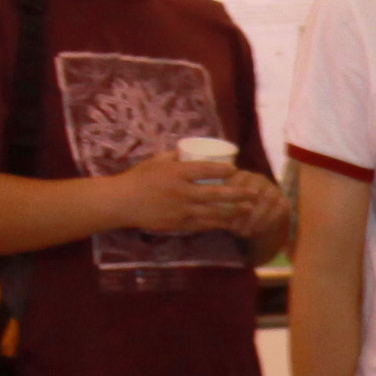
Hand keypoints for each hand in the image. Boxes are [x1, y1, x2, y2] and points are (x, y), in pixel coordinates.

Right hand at [106, 150, 255, 235]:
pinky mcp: (178, 224)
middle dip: (238, 194)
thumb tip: (191, 151)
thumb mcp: (156, 161)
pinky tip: (229, 222)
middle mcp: (182, 192)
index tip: (236, 170)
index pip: (206, 170)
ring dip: (233, 211)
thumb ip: (175, 156)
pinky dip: (217, 223)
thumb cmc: (138, 178)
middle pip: (217, 194)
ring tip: (248, 209)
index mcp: (177, 172)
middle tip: (254, 193)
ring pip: (214, 212)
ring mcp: (181, 210)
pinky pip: (202, 224)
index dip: (224, 170)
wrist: (122, 203)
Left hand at [202, 164, 290, 243]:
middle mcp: (258, 179)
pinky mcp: (284, 202)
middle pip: (253, 190)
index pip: (236, 181)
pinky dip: (267, 221)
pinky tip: (256, 231)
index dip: (229, 198)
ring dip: (255, 218)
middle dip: (243, 211)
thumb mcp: (222, 209)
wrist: (255, 227)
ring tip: (244, 232)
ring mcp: (273, 189)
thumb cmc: (232, 216)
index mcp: (241, 176)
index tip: (221, 214)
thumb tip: (208, 215)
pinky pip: (278, 210)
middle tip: (233, 227)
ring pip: (267, 200)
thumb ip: (216, 208)